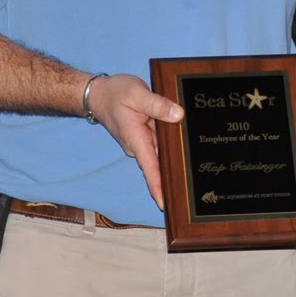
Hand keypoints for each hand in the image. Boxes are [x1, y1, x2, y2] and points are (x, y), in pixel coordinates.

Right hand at [87, 74, 183, 209]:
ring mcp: (143, 142)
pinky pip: (161, 143)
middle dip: (173, 176)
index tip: (164, 203)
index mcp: (135, 139)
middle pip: (159, 165)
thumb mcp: (136, 93)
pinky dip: (172, 146)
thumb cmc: (115, 93)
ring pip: (162, 153)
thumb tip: (179, 115)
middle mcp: (139, 145)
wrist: (100, 93)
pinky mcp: (146, 136)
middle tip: (192, 189)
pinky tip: (187, 148)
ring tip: (195, 172)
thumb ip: (157, 104)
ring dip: (175, 160)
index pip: (149, 167)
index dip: (157, 186)